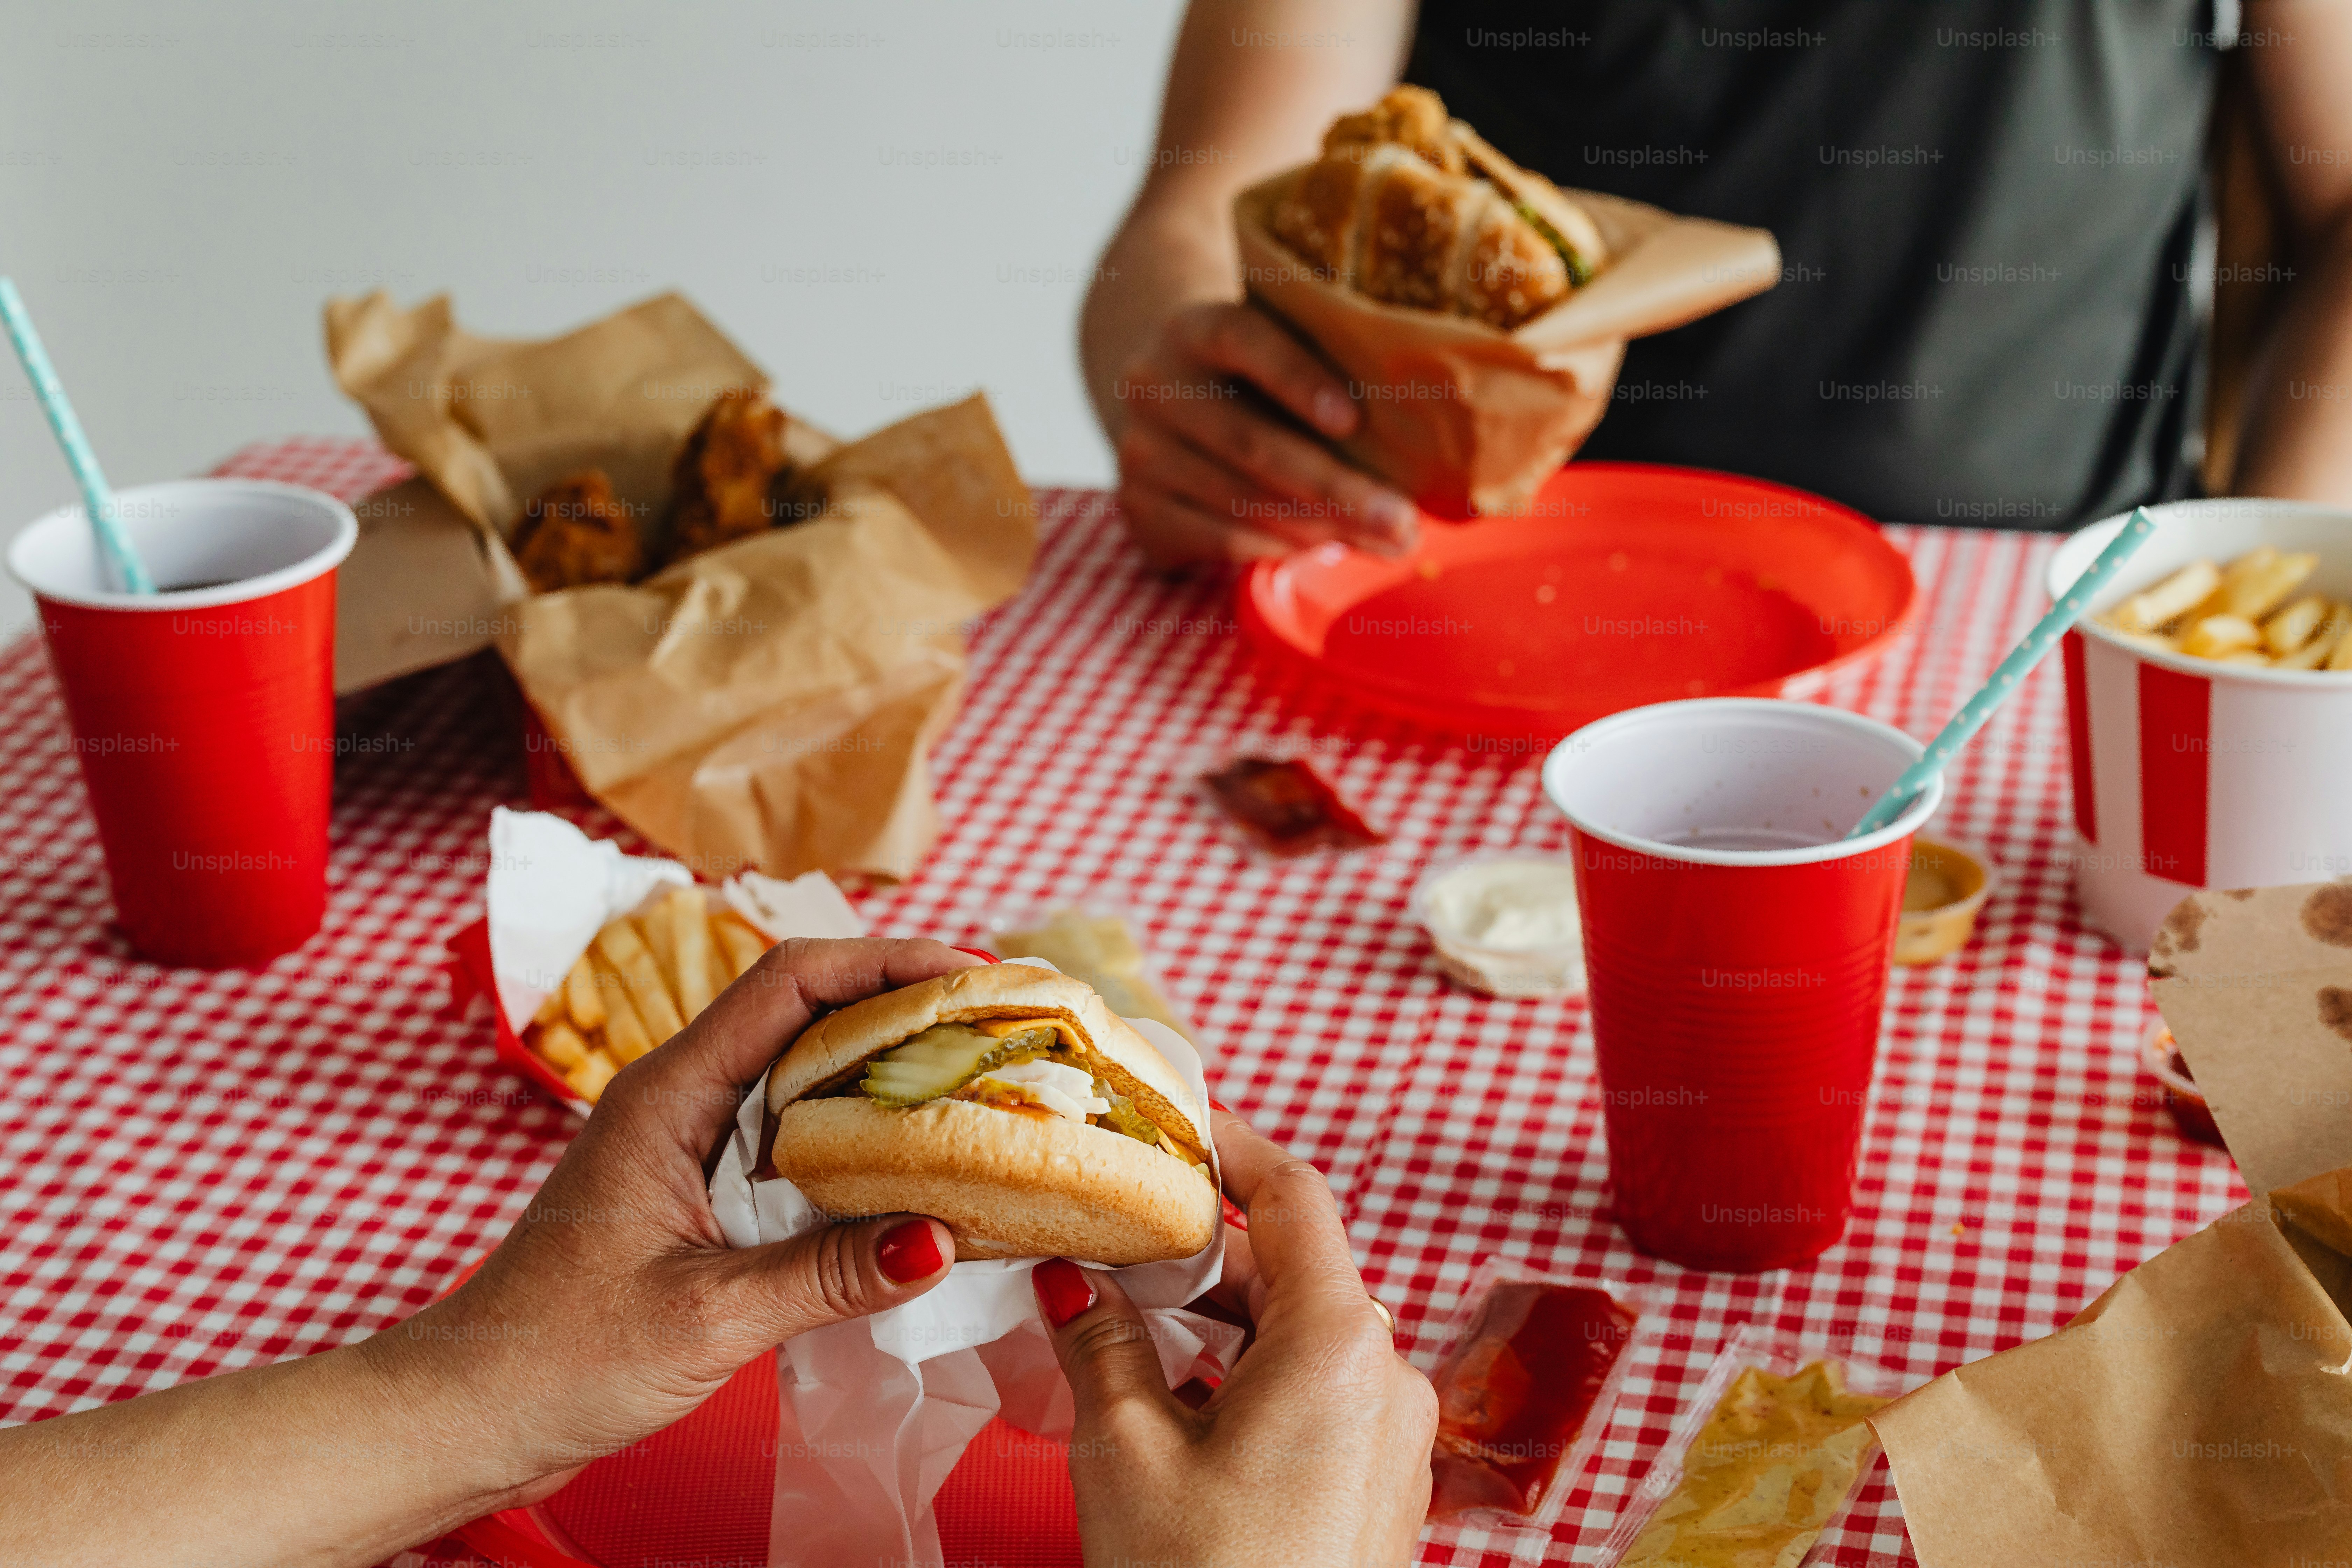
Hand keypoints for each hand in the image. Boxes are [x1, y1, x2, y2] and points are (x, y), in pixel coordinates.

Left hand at [386, 936, 982, 1505]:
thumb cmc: (558, 1356)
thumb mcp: (705, 1318)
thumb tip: (943, 1240)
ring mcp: (690, 1138)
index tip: (973, 972)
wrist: (472, 1409)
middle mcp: (682, 1096)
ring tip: (985, 1074)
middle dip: (910, 1003)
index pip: (792, 981)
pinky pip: (797, 1129)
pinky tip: (920, 1157)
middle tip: (1004, 1023)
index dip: (888, 960)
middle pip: (811, 1009)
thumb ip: (826, 1275)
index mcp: (669, 1094)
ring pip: (809, 1069)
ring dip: (893, 1065)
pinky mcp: (702, 1185)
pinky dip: (863, 1129)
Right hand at [1034, 1107, 1436, 1567]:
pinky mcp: (1380, 1486)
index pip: (1295, 1193)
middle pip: (1293, 1269)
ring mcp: (1395, 1437)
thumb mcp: (1125, 1453)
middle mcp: (1391, 1376)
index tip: (1175, 1122)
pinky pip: (1316, 1396)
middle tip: (1112, 1237)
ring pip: (1299, 1337)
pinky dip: (1245, 1379)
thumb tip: (1073, 1279)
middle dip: (1199, 1253)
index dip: (1231, 1146)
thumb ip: (1102, 1346)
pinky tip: (1172, 1403)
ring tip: (1124, 1325)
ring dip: (1216, 1324)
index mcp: (1343, 1341)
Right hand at [1112, 301, 1420, 566]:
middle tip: (1404, 519)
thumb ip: (1325, 361)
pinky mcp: (1137, 508)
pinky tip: (1327, 549)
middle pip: (1251, 443)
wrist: (1165, 402)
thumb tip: (1434, 417)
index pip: (1241, 340)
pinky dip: (1277, 549)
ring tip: (1387, 541)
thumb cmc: (1253, 375)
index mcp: (1192, 328)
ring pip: (1240, 501)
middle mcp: (1153, 386)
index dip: (1297, 379)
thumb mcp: (1276, 346)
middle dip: (1337, 489)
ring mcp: (1139, 452)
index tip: (1353, 421)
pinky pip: (1219, 538)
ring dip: (1321, 531)